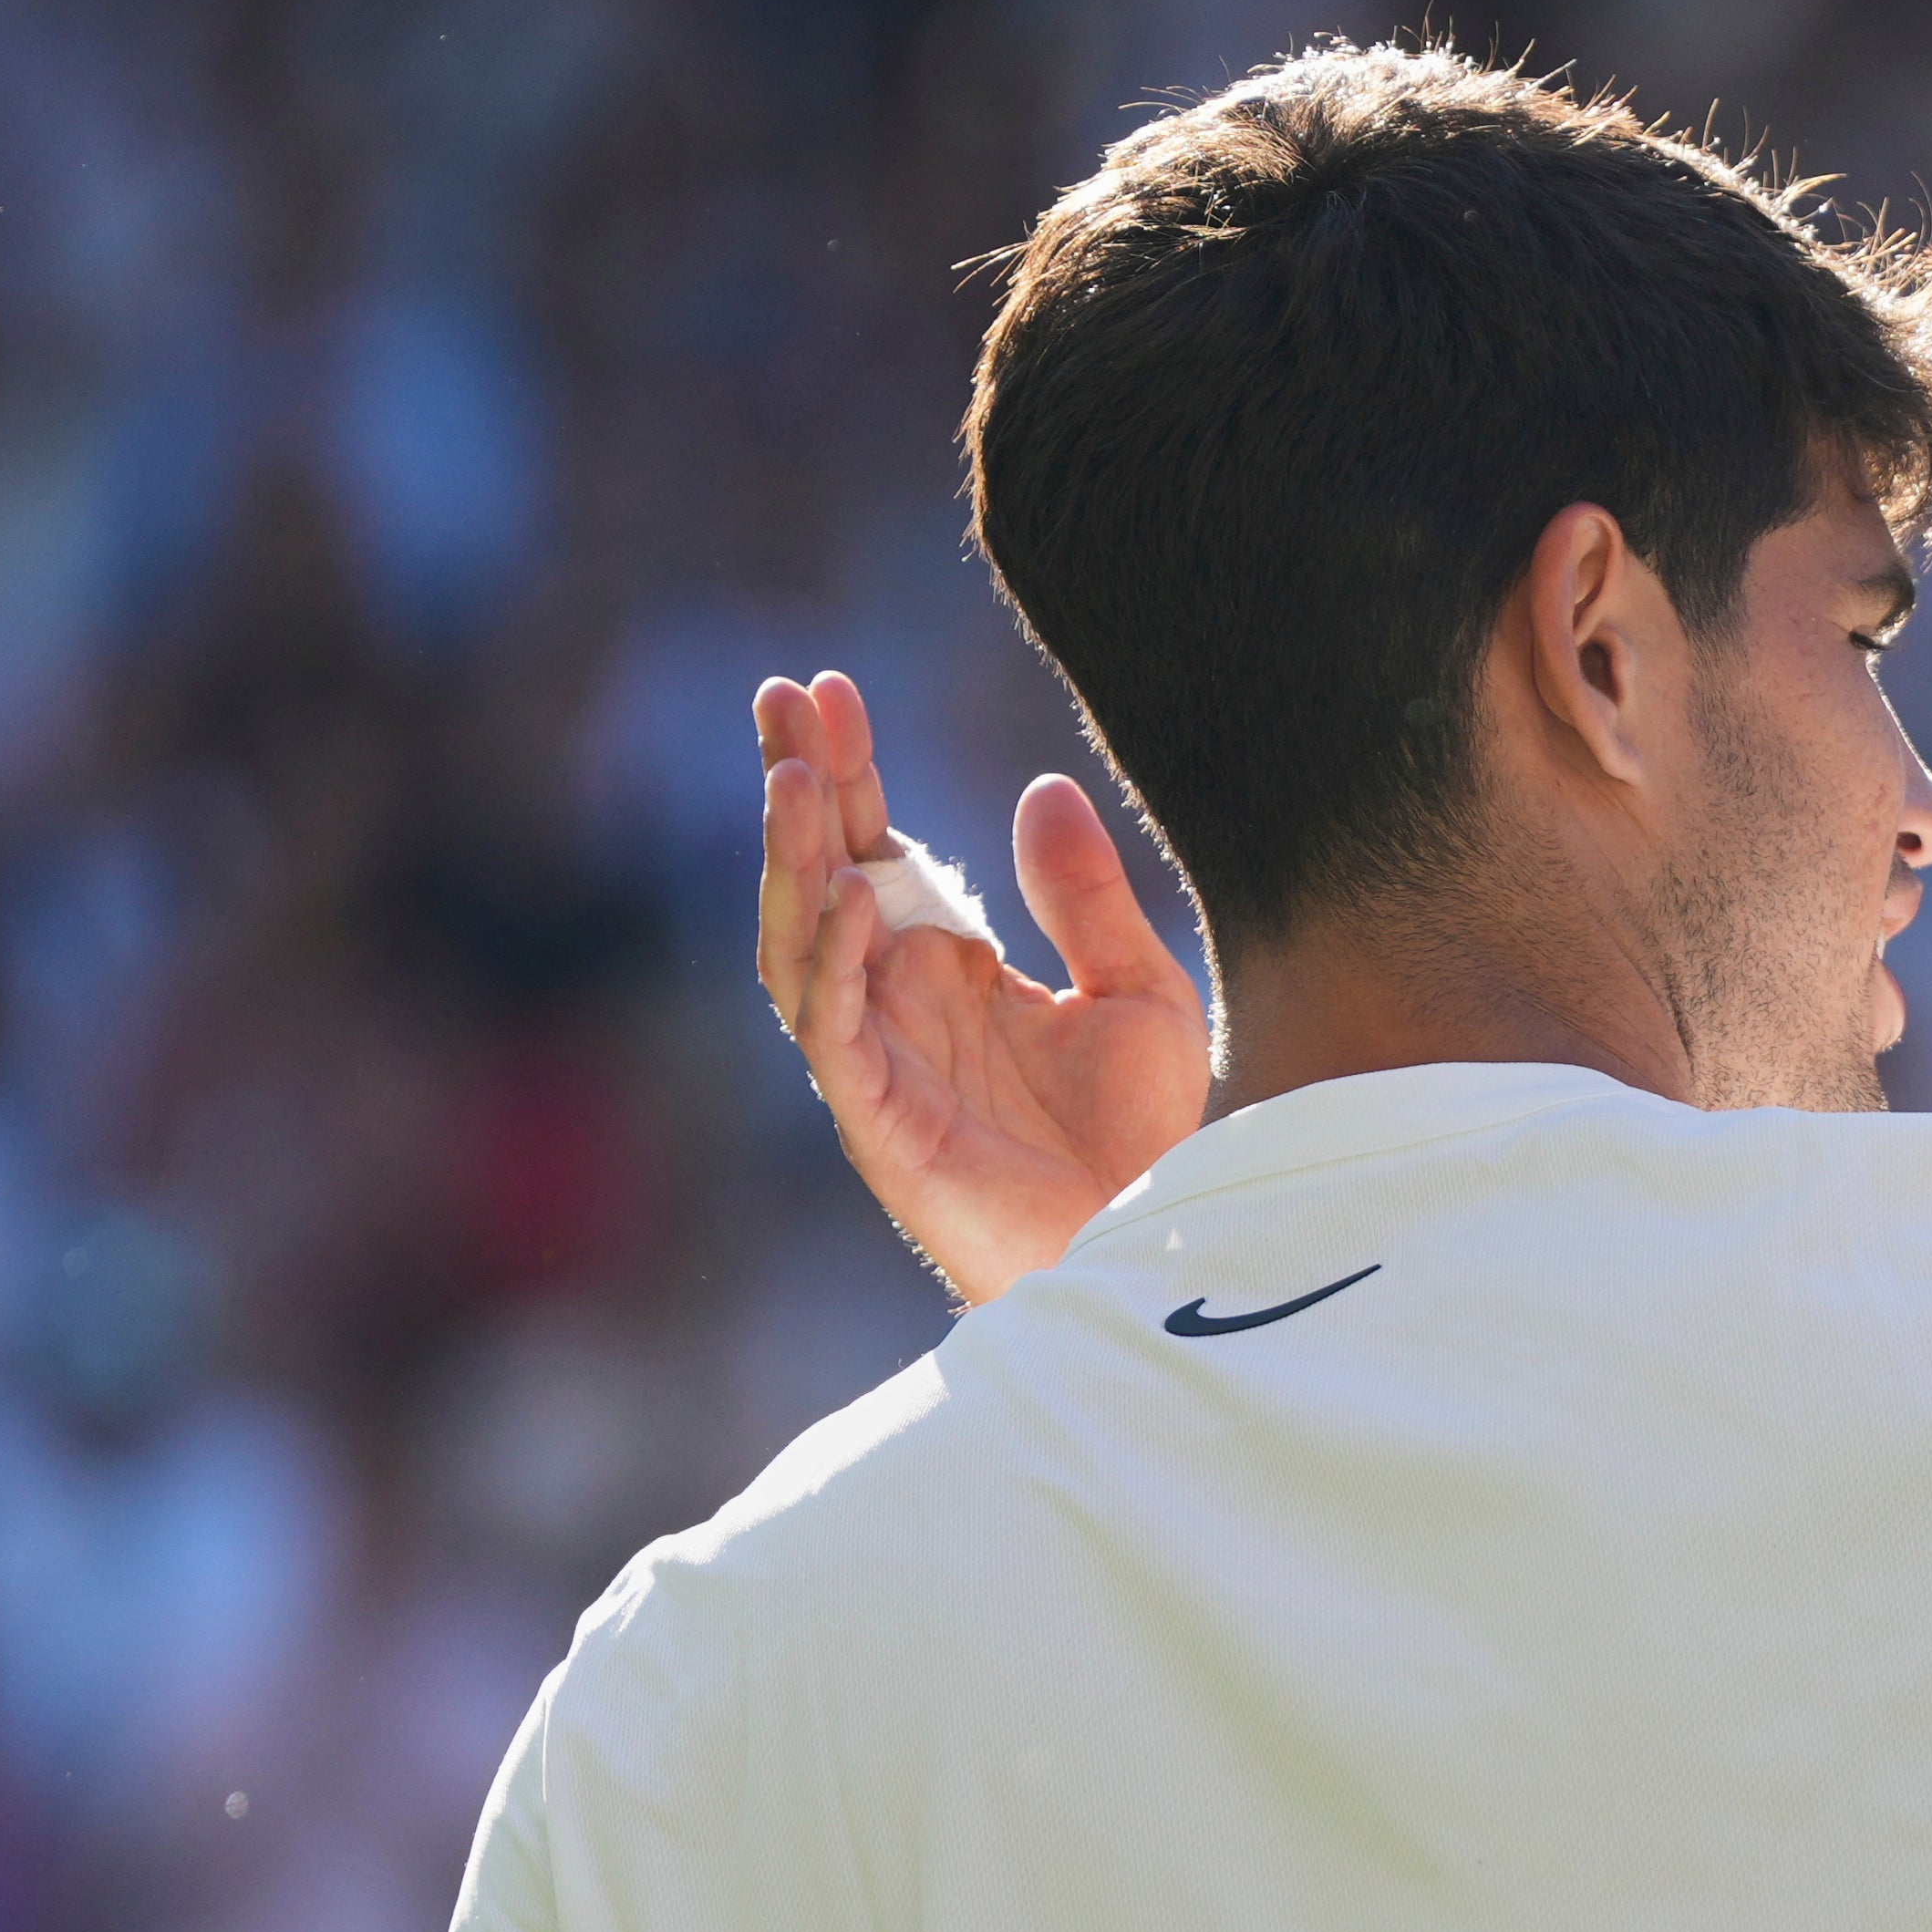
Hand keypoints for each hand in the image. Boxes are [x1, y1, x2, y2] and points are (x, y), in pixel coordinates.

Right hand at [749, 667, 1211, 1304]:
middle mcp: (894, 1002)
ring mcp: (877, 1060)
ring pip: (801, 945)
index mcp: (945, 964)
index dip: (846, 770)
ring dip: (792, 862)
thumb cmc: (1140, 1136)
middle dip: (796, 788)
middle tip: (781, 698)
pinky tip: (851, 894)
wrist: (1150, 1242)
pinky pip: (833, 1030)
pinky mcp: (879, 1120)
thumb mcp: (1137, 990)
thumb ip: (1086, 896)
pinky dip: (833, 962)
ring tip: (792, 781)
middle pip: (818, 876)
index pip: (873, 846)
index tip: (830, 689)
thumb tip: (1040, 790)